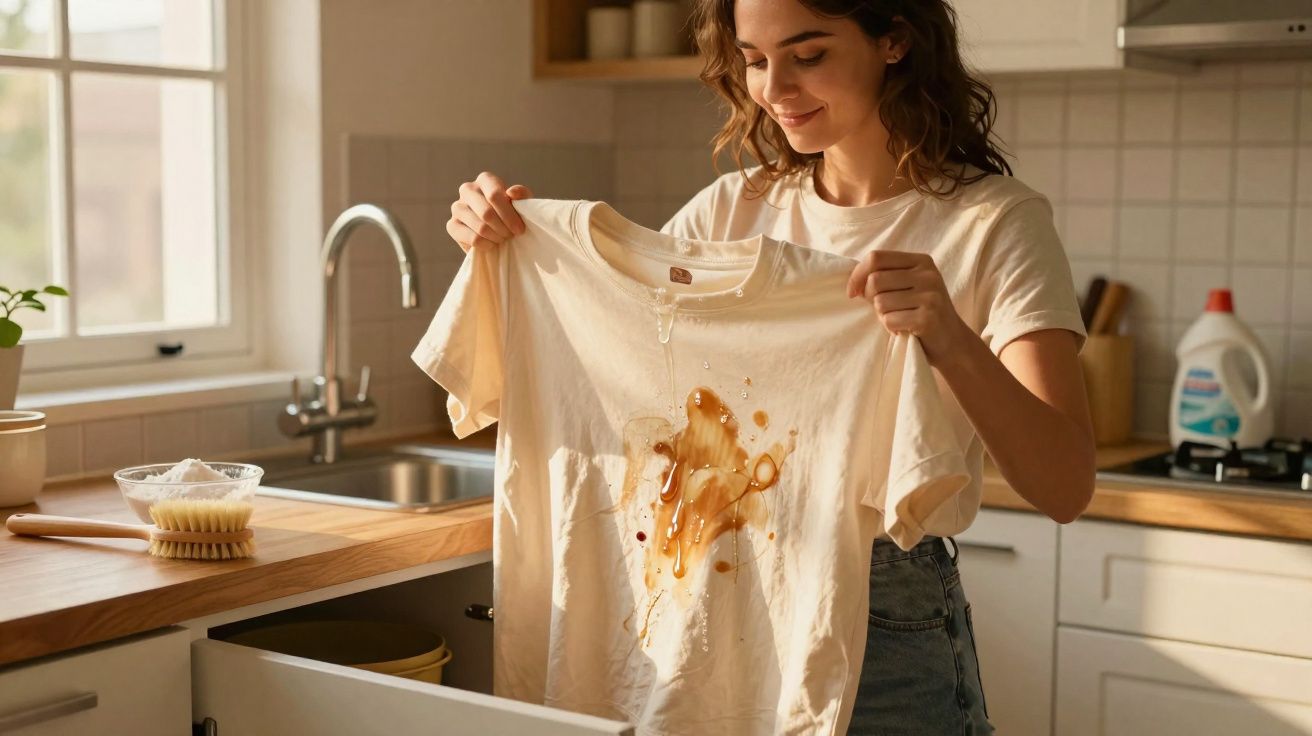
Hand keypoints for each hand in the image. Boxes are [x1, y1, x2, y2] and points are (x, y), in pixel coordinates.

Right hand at [446, 171, 533, 252]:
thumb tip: (511, 193)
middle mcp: (467, 189)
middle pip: (486, 213)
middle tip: (511, 235)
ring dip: (496, 237)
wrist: (501, 232)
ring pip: (480, 227)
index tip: (519, 229)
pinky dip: (487, 245)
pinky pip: (472, 239)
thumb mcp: (522, 203)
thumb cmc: (513, 214)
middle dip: (504, 229)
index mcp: (485, 179)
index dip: (509, 215)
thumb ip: (522, 195)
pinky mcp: (452, 225)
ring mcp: (457, 207)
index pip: (494, 195)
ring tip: (502, 238)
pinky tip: (491, 243)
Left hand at [846, 250, 970, 366]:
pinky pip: (889, 320)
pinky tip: (904, 329)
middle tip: (883, 310)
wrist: (952, 341)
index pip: (876, 257)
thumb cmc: (922, 312)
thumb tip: (853, 284)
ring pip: (880, 302)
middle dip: (870, 298)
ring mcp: (930, 295)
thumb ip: (885, 277)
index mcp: (921, 261)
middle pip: (875, 280)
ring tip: (898, 318)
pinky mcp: (928, 318)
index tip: (853, 292)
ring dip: (882, 315)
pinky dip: (890, 328)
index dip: (857, 275)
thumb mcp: (908, 286)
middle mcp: (928, 274)